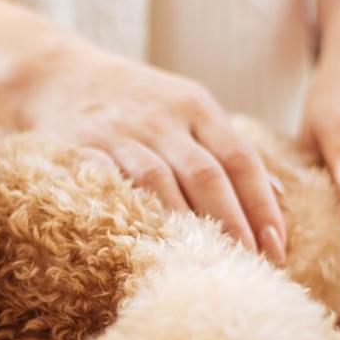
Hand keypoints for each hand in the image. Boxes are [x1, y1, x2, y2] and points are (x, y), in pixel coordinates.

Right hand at [20, 44, 287, 263]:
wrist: (58, 74)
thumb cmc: (135, 100)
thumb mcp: (188, 109)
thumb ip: (230, 149)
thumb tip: (280, 197)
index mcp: (195, 107)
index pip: (240, 159)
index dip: (261, 204)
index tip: (278, 244)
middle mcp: (162, 118)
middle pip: (206, 174)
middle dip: (233, 223)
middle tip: (252, 265)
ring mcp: (121, 134)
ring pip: (162, 182)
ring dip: (188, 225)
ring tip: (208, 263)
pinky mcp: (83, 149)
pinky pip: (112, 184)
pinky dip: (133, 211)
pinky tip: (150, 242)